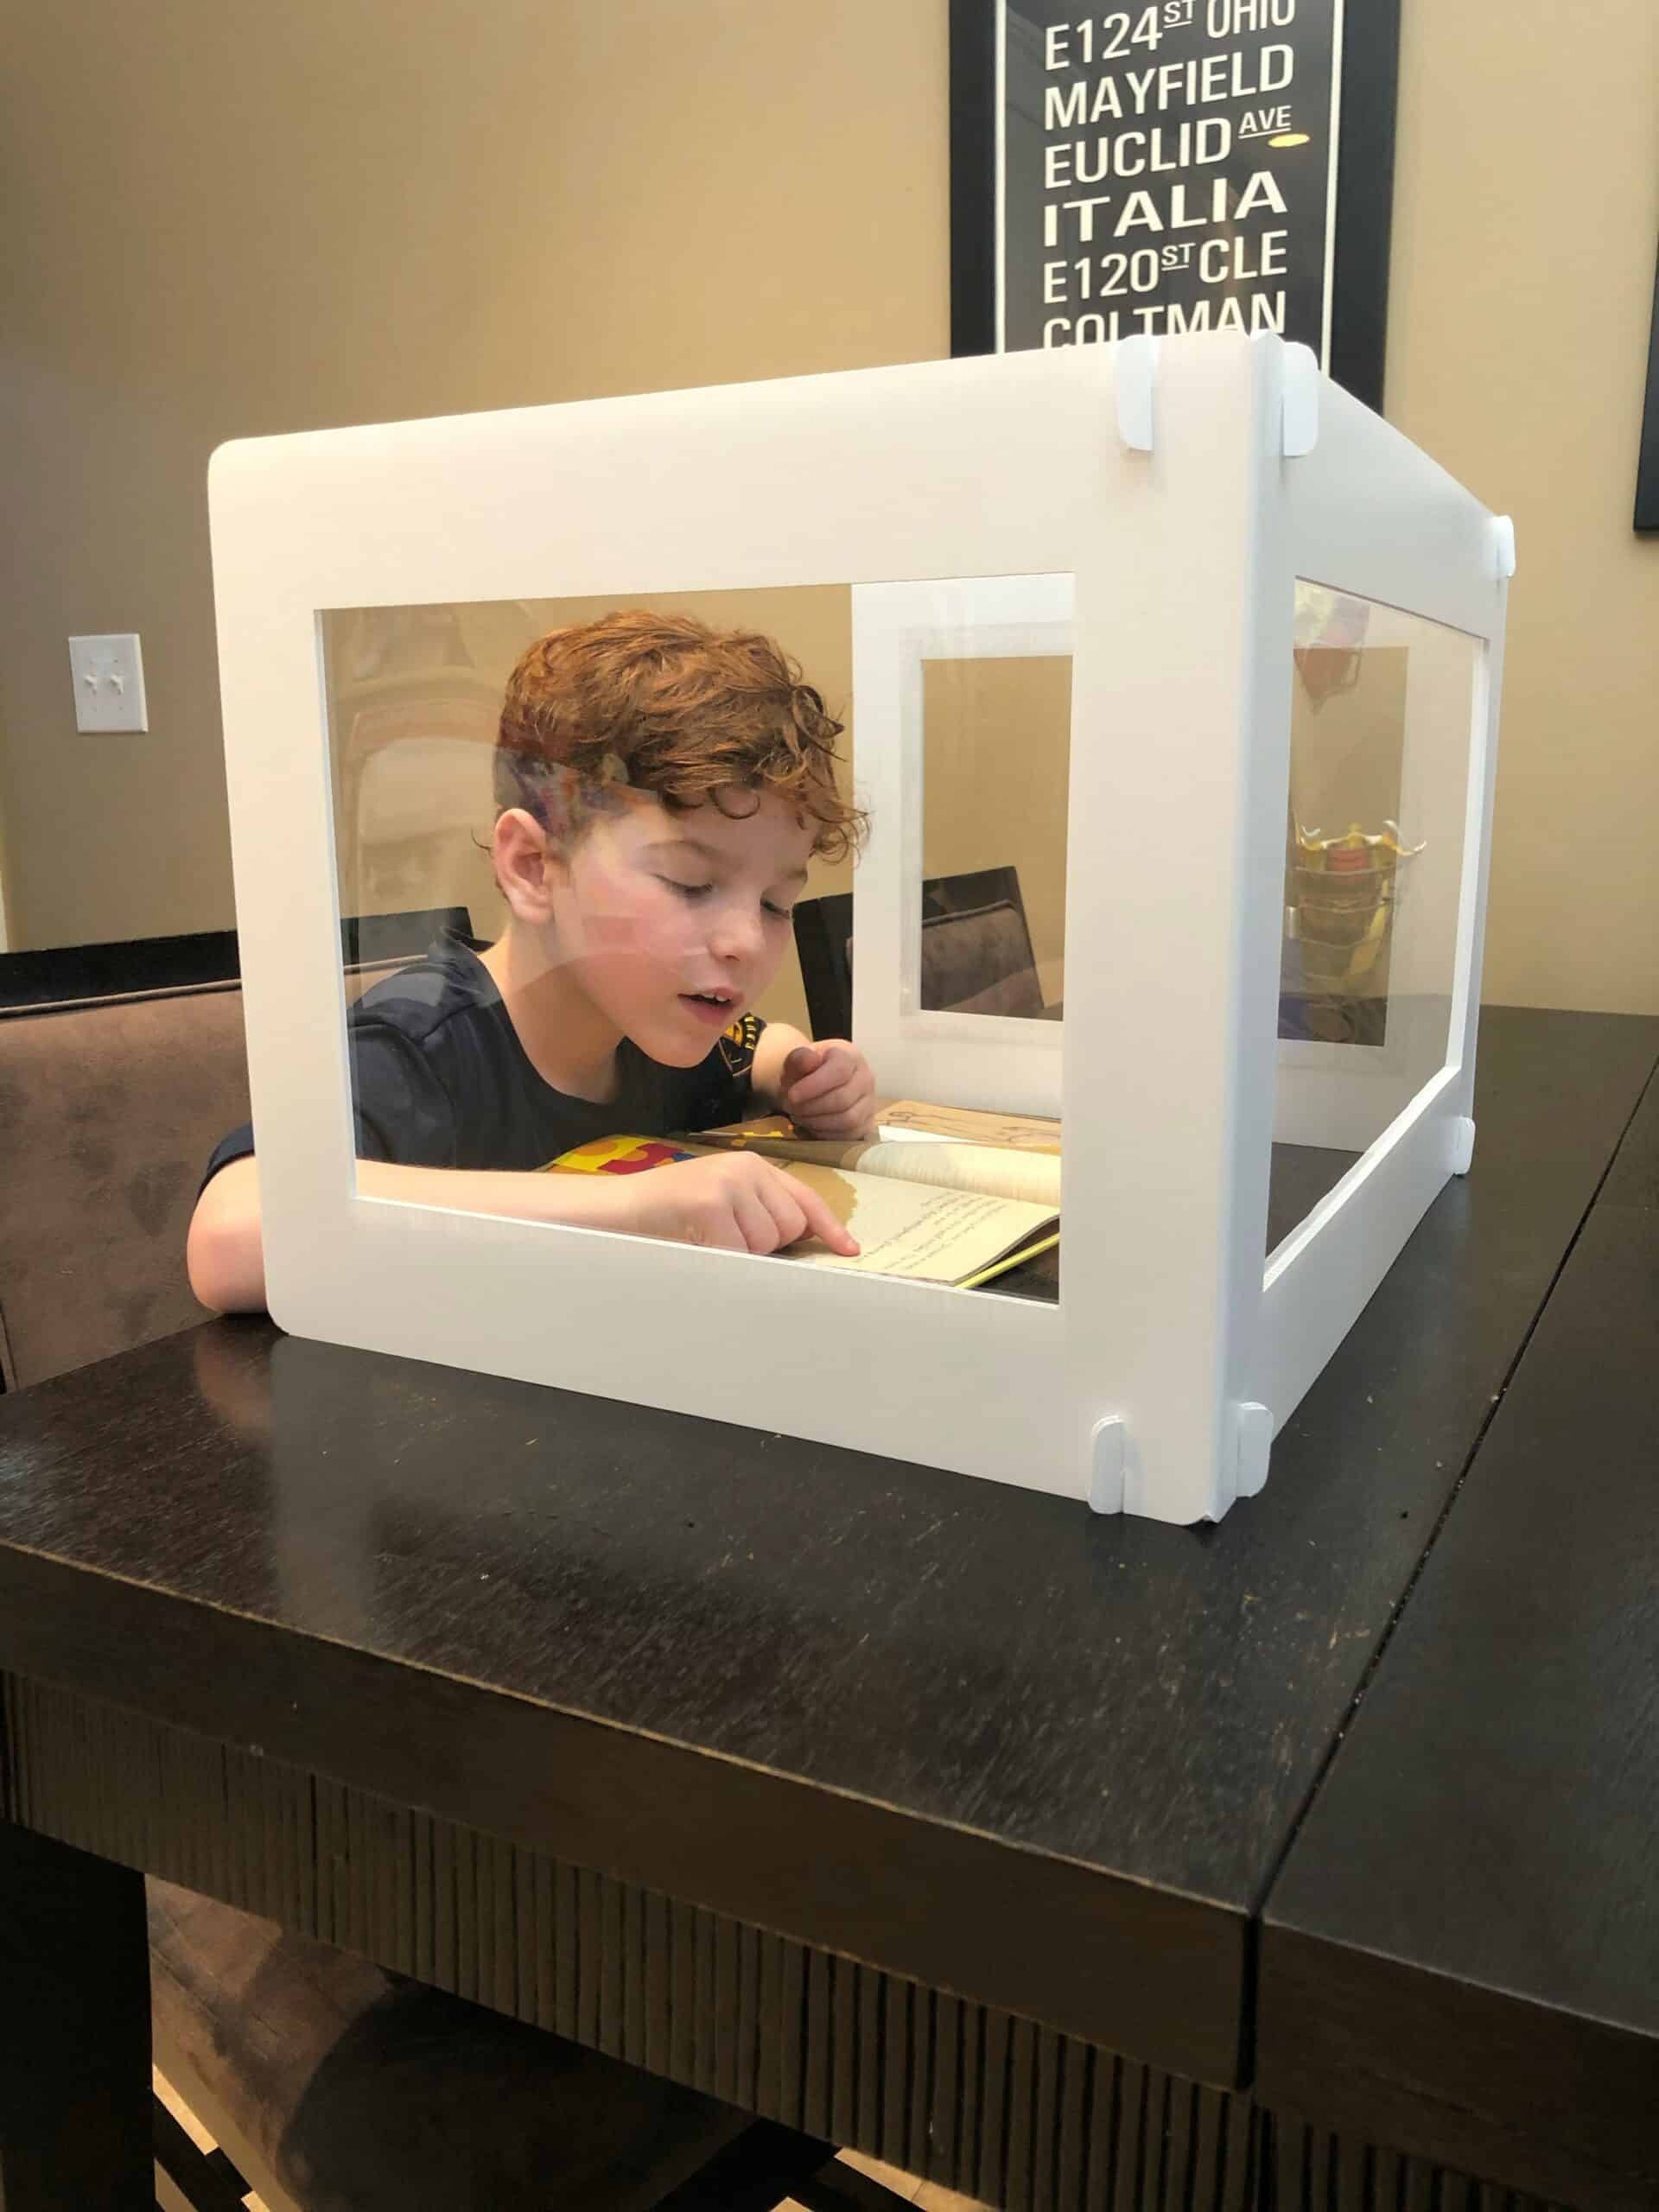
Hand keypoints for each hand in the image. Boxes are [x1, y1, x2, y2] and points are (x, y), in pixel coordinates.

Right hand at [610, 1152, 858, 1256]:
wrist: (616, 1209)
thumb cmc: (668, 1213)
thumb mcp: (721, 1199)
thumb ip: (758, 1210)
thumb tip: (802, 1239)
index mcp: (751, 1165)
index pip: (803, 1198)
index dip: (828, 1227)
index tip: (849, 1249)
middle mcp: (745, 1168)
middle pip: (790, 1226)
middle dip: (766, 1244)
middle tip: (725, 1236)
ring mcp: (728, 1184)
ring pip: (767, 1241)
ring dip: (742, 1253)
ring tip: (707, 1236)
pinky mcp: (711, 1204)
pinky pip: (740, 1252)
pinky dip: (723, 1259)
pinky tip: (698, 1243)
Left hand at [779, 1041, 876, 1139]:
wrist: (811, 1084)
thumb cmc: (804, 1071)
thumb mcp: (796, 1060)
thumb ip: (800, 1058)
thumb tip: (810, 1059)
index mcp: (850, 1056)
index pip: (840, 1071)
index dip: (814, 1086)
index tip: (792, 1096)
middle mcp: (866, 1078)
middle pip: (842, 1099)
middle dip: (811, 1107)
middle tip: (791, 1107)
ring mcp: (869, 1102)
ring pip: (848, 1120)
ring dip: (817, 1122)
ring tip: (799, 1116)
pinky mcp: (866, 1123)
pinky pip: (849, 1135)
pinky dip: (826, 1134)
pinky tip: (811, 1125)